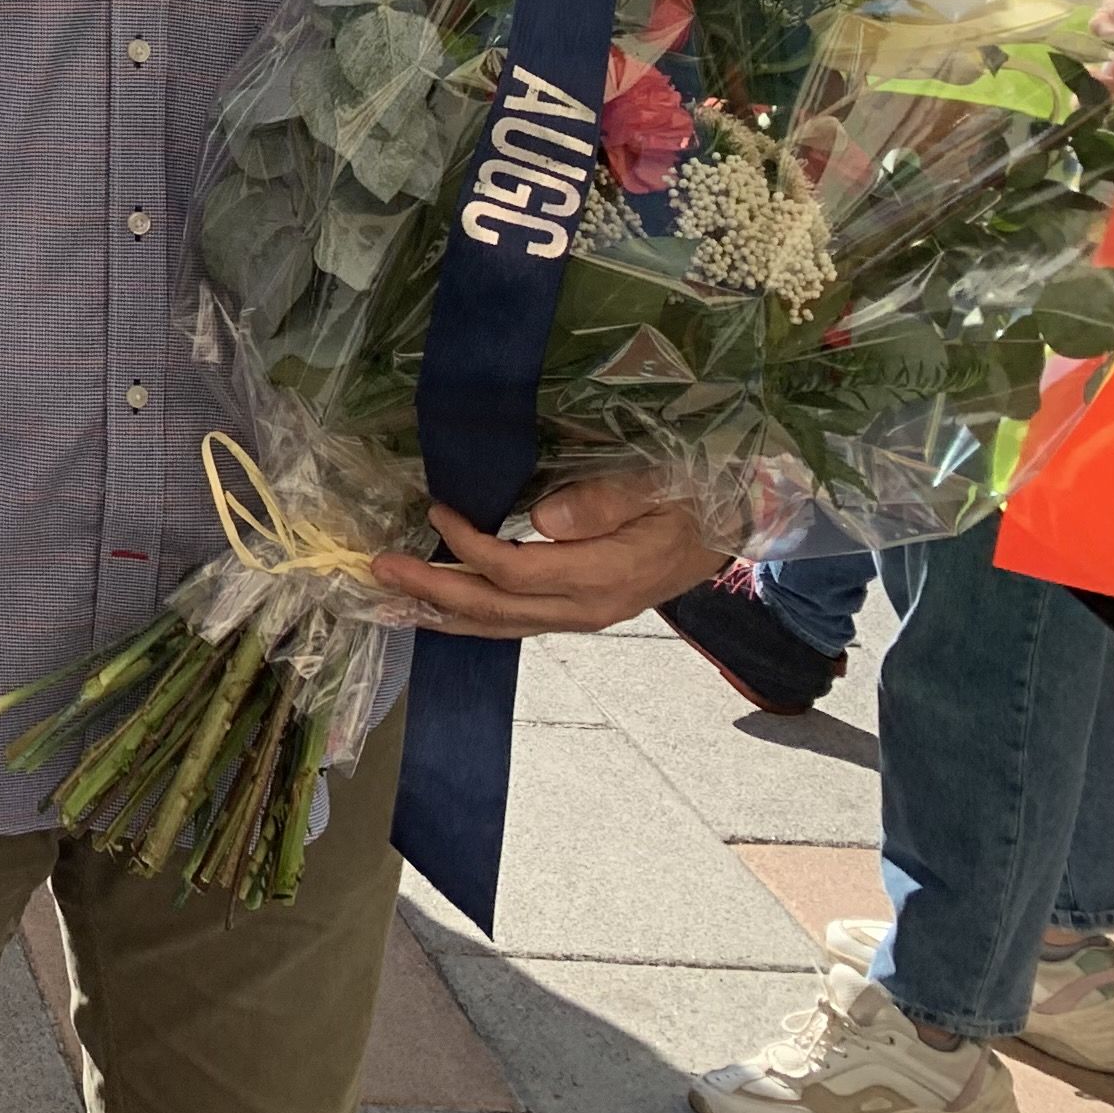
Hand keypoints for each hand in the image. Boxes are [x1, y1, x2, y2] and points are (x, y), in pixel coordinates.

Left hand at [370, 473, 725, 636]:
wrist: (734, 528)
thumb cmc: (692, 498)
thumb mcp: (659, 486)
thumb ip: (605, 500)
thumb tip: (545, 517)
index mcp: (603, 575)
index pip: (514, 569)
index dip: (467, 544)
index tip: (435, 510)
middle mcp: (587, 607)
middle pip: (497, 607)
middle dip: (433, 591)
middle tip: (379, 569)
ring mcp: (583, 616)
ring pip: (502, 625)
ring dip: (444, 612)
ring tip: (393, 599)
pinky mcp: (579, 612)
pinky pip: (516, 622)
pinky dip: (473, 617)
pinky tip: (441, 608)